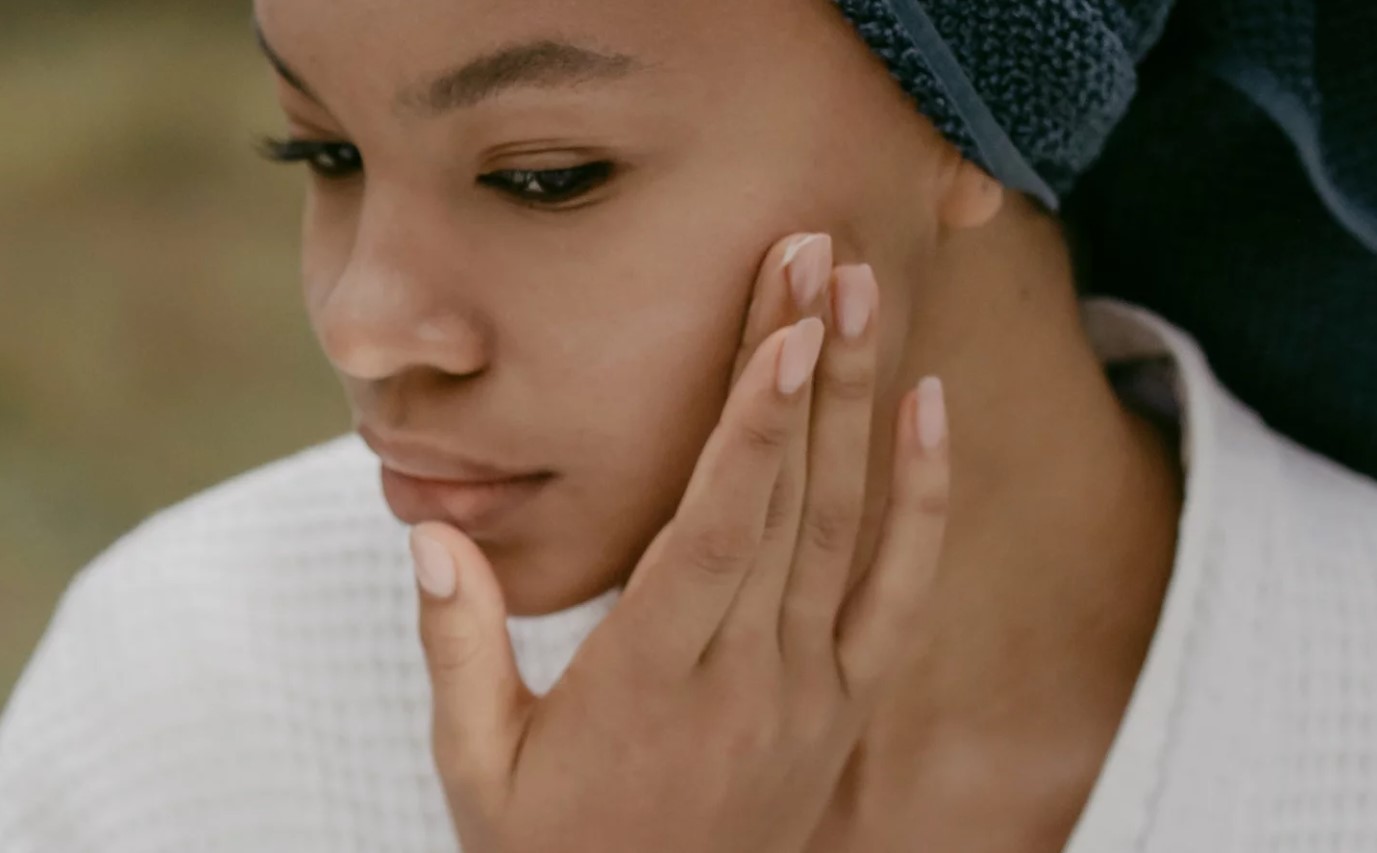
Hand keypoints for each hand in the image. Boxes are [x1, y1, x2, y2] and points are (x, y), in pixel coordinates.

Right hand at [409, 232, 951, 852]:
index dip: (754, 427)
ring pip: (846, 527)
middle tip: (818, 252)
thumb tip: (429, 530)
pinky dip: (924, 499)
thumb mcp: (479, 769)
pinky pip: (899, 591)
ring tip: (865, 296)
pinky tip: (930, 410)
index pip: (713, 532)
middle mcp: (746, 677)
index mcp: (649, 683)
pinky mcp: (845, 704)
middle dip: (806, 368)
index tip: (785, 327)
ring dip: (861, 405)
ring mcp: (810, 690)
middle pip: (787, 500)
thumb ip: (458, 647)